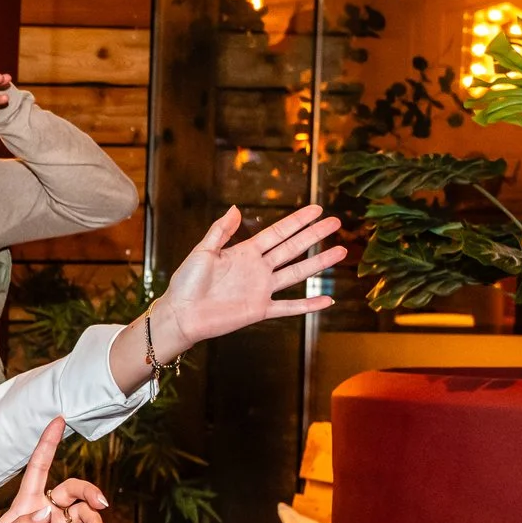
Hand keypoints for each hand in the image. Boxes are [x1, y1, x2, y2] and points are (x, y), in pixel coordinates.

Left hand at [155, 205, 345, 353]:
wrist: (181, 314)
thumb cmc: (186, 282)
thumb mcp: (202, 251)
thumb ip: (221, 231)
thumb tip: (236, 208)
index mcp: (245, 252)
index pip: (277, 233)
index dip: (297, 221)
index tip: (316, 209)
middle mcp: (258, 269)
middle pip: (292, 248)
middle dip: (314, 235)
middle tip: (336, 223)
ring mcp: (261, 289)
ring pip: (297, 273)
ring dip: (319, 263)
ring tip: (340, 252)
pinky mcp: (259, 310)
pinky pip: (289, 307)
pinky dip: (308, 305)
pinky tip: (327, 299)